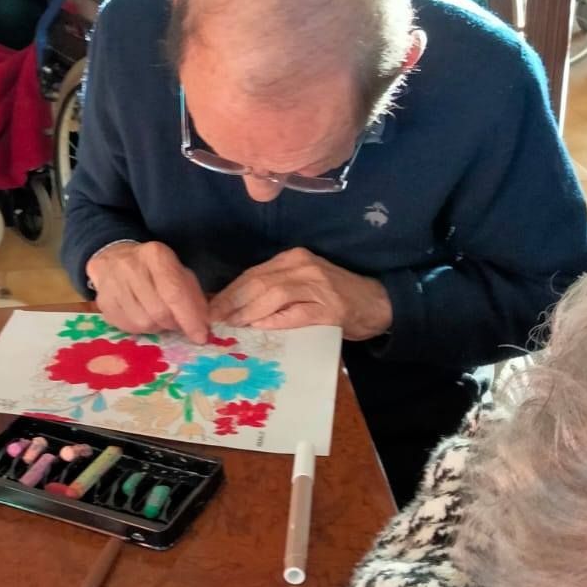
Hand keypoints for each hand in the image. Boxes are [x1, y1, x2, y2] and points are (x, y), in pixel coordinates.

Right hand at [87, 240, 208, 341]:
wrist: (113, 258)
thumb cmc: (153, 268)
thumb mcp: (177, 272)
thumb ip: (193, 296)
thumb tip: (203, 325)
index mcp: (155, 255)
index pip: (174, 293)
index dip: (190, 319)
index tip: (201, 336)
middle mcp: (130, 267)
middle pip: (159, 311)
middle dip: (174, 323)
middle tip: (178, 322)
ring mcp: (112, 285)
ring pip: (143, 323)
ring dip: (157, 327)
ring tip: (158, 317)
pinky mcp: (102, 303)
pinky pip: (127, 327)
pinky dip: (140, 328)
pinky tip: (142, 316)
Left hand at [209, 249, 392, 339]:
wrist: (377, 302)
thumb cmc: (334, 296)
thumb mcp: (301, 284)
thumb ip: (273, 290)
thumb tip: (232, 306)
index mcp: (293, 259)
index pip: (253, 274)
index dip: (228, 291)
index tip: (209, 307)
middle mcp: (304, 267)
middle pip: (258, 282)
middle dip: (231, 301)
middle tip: (213, 319)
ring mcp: (318, 286)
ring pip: (273, 295)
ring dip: (248, 311)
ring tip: (231, 325)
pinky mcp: (330, 309)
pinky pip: (296, 314)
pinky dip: (276, 321)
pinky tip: (260, 327)